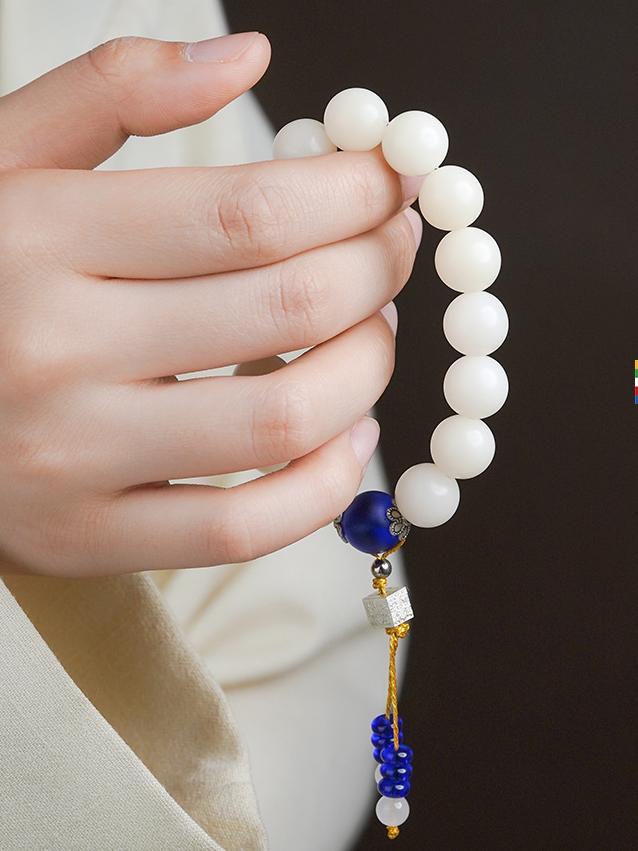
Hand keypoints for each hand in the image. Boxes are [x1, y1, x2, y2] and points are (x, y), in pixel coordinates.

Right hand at [0, 33, 421, 575]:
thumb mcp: (2, 159)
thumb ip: (113, 91)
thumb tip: (244, 57)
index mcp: (40, 237)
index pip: (250, 212)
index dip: (353, 196)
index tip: (388, 188)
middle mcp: (56, 352)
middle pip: (286, 307)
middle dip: (377, 271)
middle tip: (391, 252)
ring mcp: (73, 458)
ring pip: (282, 420)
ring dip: (367, 371)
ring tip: (373, 334)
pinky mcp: (87, 538)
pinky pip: (243, 530)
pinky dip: (326, 485)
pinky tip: (347, 436)